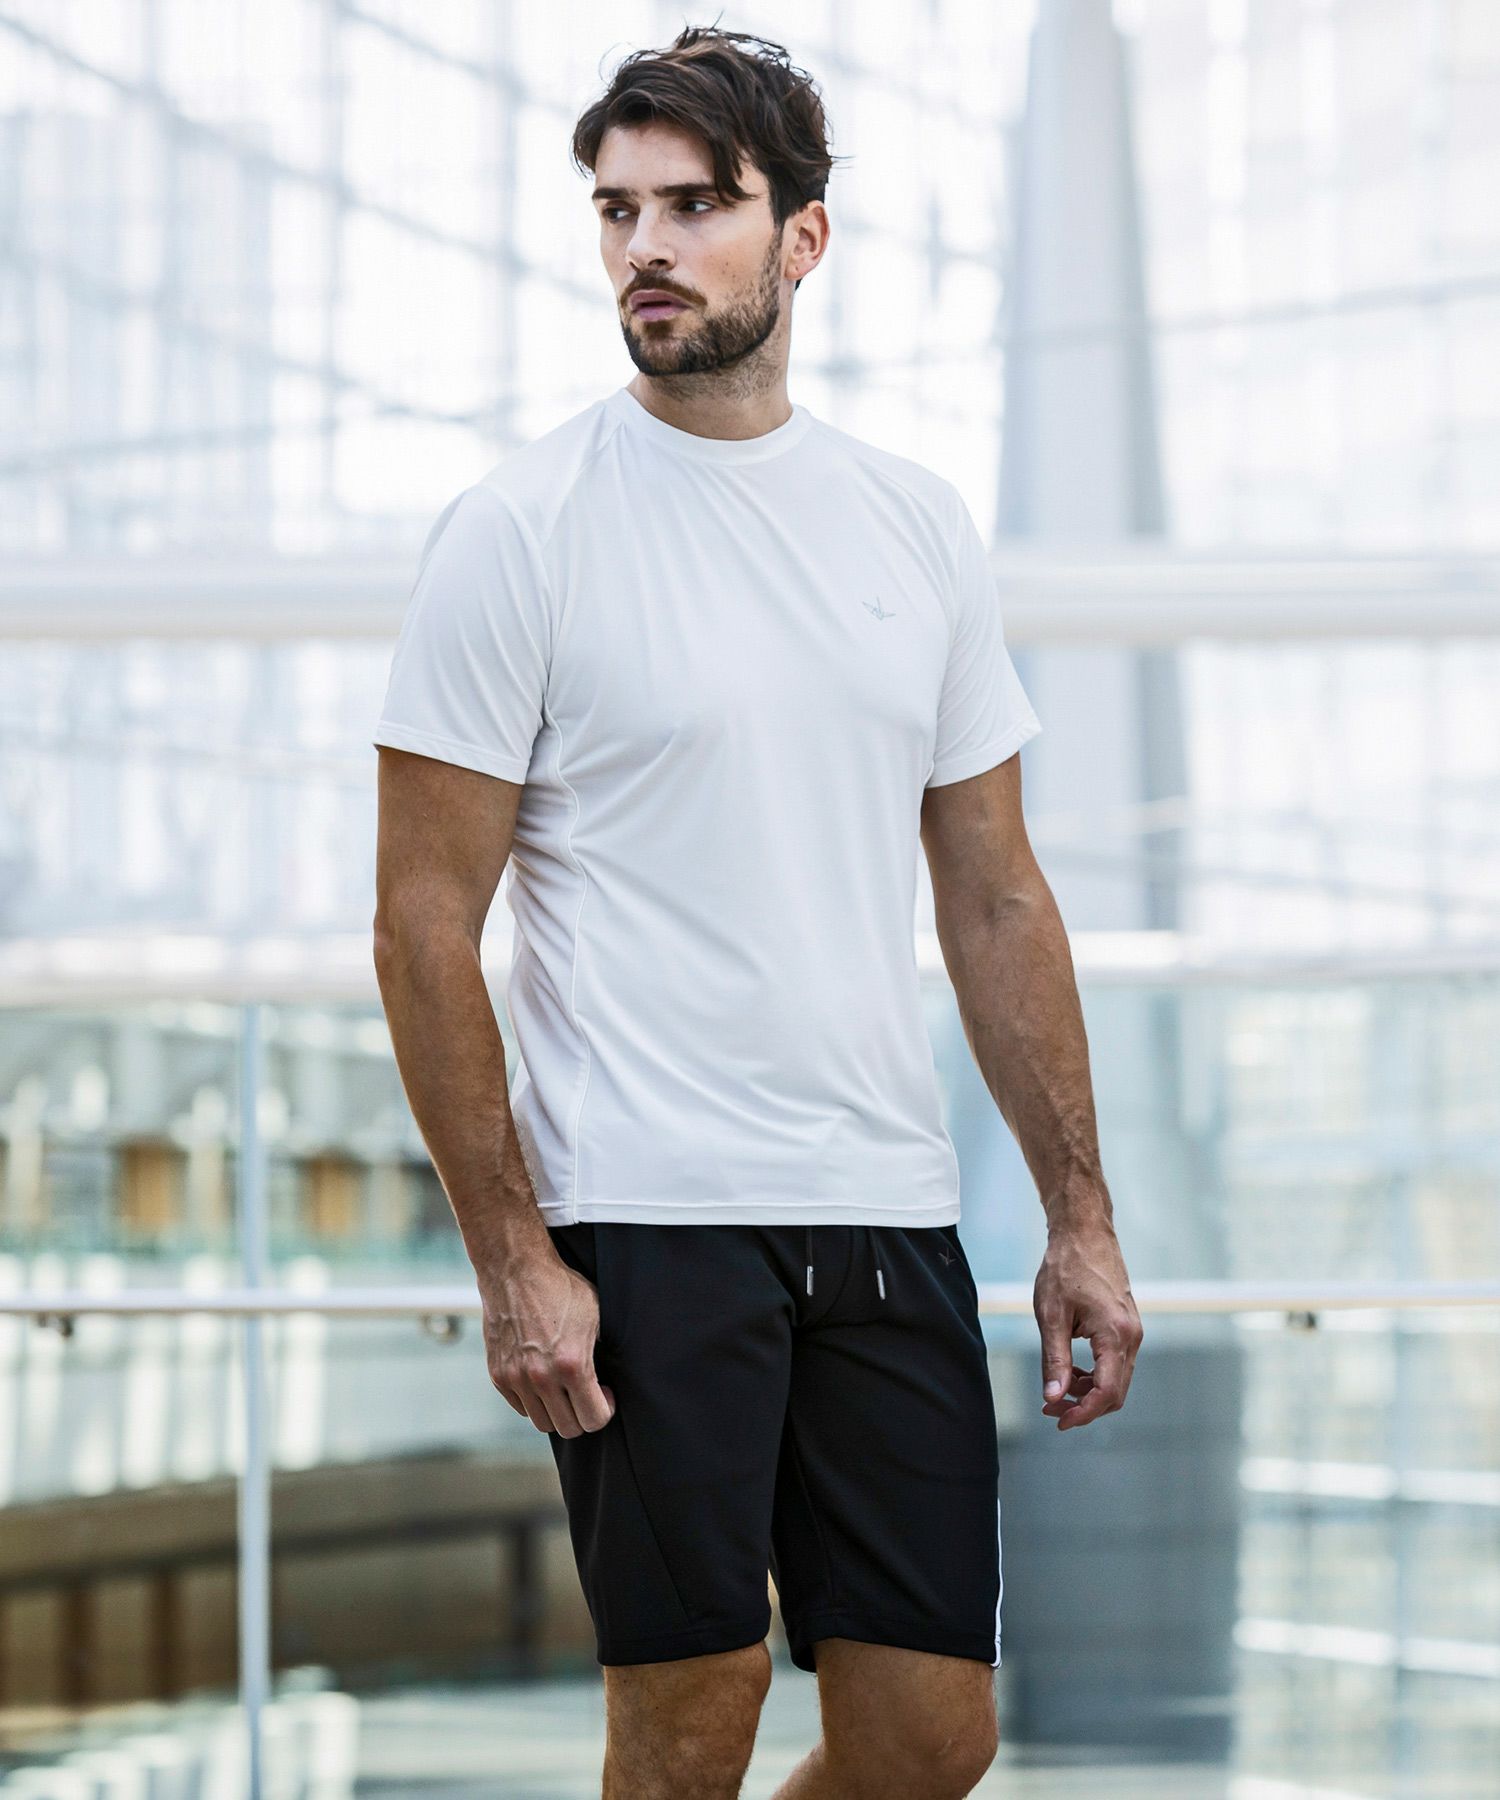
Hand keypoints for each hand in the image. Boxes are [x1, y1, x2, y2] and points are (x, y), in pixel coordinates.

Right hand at [480, 1250, 615, 1436]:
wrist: (515, 1270)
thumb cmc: (560, 1288)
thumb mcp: (595, 1316)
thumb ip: (599, 1352)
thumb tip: (606, 1378)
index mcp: (572, 1364)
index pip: (593, 1419)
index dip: (605, 1411)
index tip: (604, 1395)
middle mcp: (541, 1377)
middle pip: (568, 1428)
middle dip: (582, 1416)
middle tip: (586, 1394)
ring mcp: (516, 1378)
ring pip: (542, 1422)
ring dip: (557, 1412)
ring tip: (564, 1389)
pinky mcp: (498, 1375)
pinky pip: (521, 1407)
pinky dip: (534, 1401)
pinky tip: (543, 1380)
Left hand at [1033, 1217, 1141, 1429]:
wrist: (1084, 1232)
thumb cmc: (1065, 1267)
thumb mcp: (1051, 1315)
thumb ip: (1055, 1360)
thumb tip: (1054, 1398)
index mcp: (1116, 1335)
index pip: (1106, 1392)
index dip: (1083, 1414)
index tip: (1058, 1420)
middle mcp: (1132, 1336)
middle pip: (1115, 1391)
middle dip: (1084, 1406)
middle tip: (1051, 1409)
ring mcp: (1133, 1330)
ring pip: (1116, 1378)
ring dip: (1088, 1391)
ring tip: (1056, 1389)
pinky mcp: (1127, 1325)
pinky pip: (1116, 1362)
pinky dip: (1095, 1373)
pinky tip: (1071, 1370)